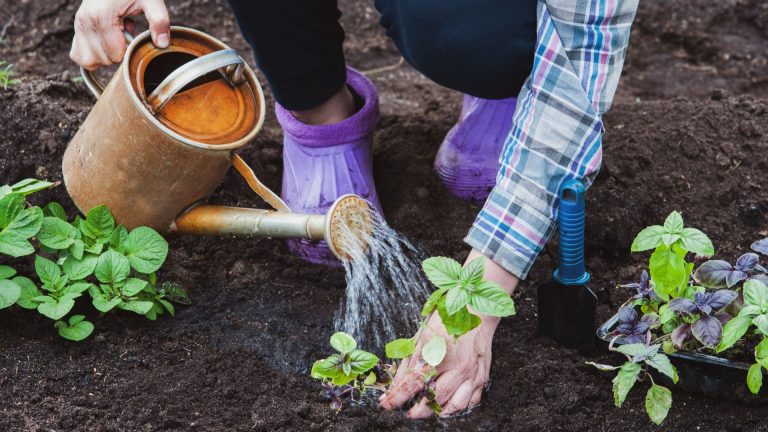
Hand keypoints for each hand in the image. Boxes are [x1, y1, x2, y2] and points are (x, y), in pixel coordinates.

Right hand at [70, 0, 170, 69]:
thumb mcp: (151, 1)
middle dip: (118, 52)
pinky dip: (92, 54)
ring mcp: (78, 24)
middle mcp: (85, 22)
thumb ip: (159, 21)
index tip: (134, 34)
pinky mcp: (77, 26)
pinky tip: (105, 41)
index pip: (115, 55)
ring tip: (116, 36)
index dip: (129, 50)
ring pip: (88, 60)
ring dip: (105, 54)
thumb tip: (162, 44)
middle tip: (126, 33)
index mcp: (102, 18)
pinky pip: (78, 54)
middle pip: (103, 60)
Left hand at [379, 250, 518, 417]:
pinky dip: (458, 408)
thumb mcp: (422, 336)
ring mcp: (471, 373)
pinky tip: (447, 406)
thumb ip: (408, 362)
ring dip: (437, 412)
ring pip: (454, 405)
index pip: (413, 383)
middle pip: (433, 399)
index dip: (397, 398)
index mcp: (438, 352)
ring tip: (426, 410)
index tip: (386, 404)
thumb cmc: (447, 320)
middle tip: (407, 411)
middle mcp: (457, 366)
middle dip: (416, 410)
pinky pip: (471, 401)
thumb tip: (395, 383)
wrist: (477, 311)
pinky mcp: (482, 376)